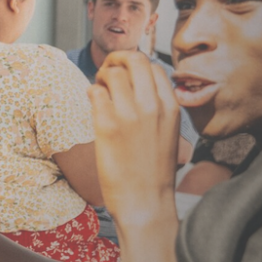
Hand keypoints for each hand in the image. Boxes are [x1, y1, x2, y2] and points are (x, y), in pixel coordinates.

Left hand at [88, 51, 179, 225]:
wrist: (145, 202)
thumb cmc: (153, 171)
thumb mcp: (166, 133)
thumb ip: (155, 107)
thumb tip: (133, 85)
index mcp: (170, 106)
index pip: (152, 66)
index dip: (134, 66)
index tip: (124, 76)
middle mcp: (153, 105)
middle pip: (133, 59)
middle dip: (116, 60)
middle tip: (106, 74)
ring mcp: (130, 114)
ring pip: (111, 73)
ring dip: (101, 77)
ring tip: (99, 92)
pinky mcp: (107, 125)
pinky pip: (94, 92)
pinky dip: (91, 93)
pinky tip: (93, 104)